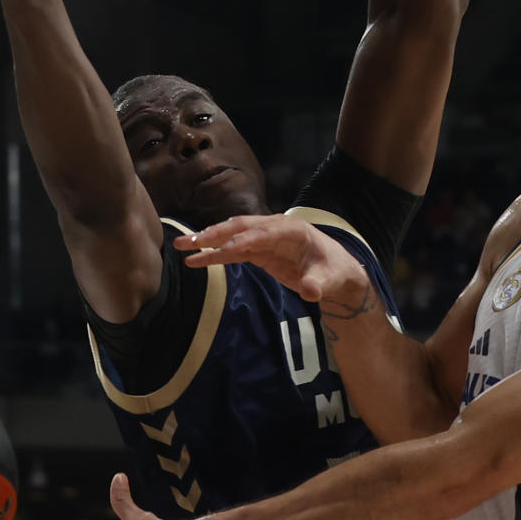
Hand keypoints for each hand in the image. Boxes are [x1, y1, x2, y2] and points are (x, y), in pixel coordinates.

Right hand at [176, 214, 368, 304]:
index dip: (239, 240)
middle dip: (212, 234)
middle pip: (239, 227)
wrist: (338, 273)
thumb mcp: (330, 280)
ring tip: (182, 246)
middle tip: (187, 241)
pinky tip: (197, 259)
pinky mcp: (261, 251)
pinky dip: (216, 254)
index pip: (260, 233)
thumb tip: (310, 292)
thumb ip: (318, 285)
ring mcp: (266, 239)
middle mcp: (275, 229)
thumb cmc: (336, 272)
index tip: (216, 248)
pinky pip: (234, 249)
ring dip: (207, 240)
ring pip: (232, 235)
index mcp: (291, 230)